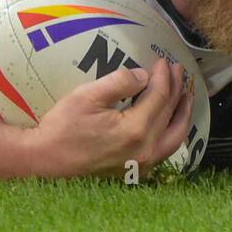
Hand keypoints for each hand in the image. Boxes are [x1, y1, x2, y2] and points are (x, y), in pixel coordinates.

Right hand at [29, 58, 193, 178]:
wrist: (47, 160)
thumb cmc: (63, 126)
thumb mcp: (88, 95)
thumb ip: (120, 82)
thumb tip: (143, 77)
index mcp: (134, 129)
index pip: (159, 96)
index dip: (163, 76)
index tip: (163, 61)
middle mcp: (144, 149)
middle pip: (169, 114)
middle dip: (175, 89)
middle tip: (177, 71)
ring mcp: (142, 163)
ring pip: (174, 137)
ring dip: (182, 114)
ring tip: (185, 96)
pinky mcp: (135, 169)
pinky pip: (165, 150)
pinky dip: (173, 133)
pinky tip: (171, 123)